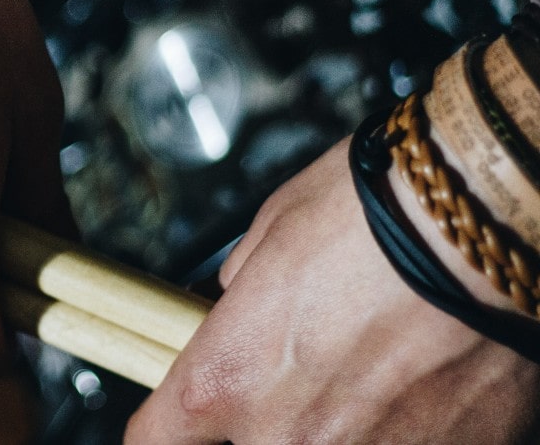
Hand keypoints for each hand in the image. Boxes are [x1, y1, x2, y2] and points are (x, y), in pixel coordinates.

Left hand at [126, 140, 539, 443]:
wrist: (480, 225)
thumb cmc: (376, 214)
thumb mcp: (270, 234)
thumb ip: (242, 291)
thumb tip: (243, 303)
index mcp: (226, 380)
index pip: (156, 439)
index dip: (166, 425)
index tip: (178, 417)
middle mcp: (287, 439)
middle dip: (262, 418)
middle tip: (303, 370)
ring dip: (338, 424)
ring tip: (373, 371)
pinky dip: (405, 429)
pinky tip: (423, 385)